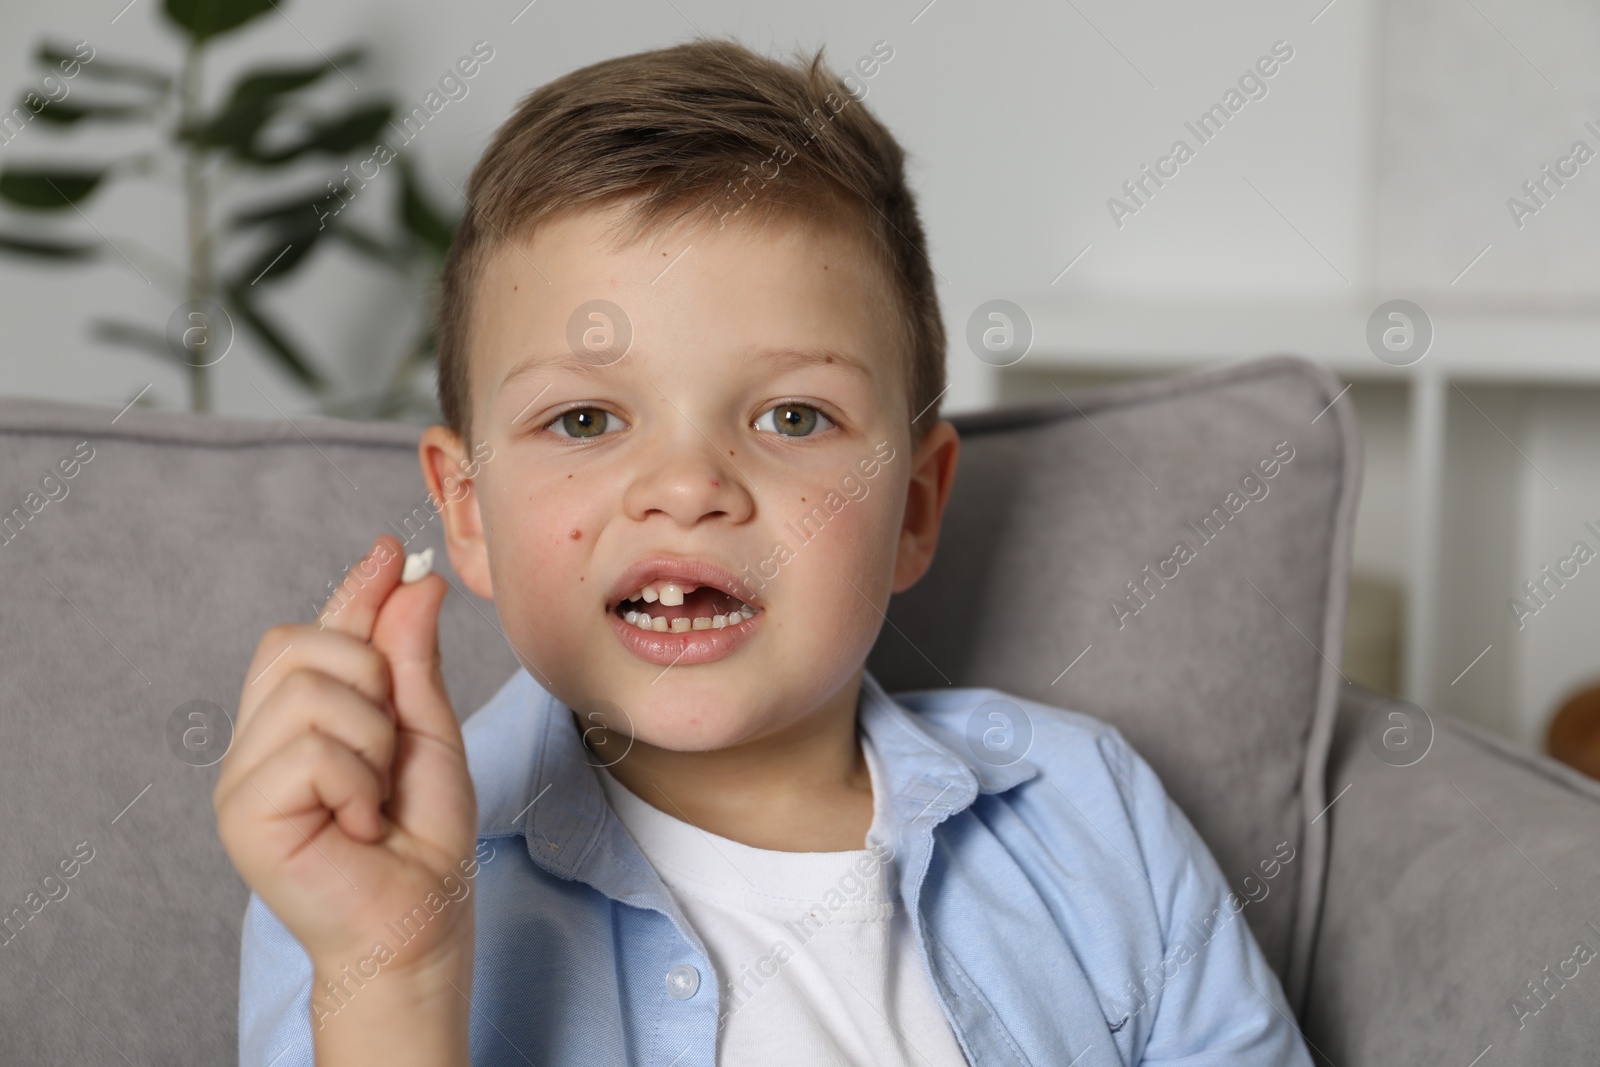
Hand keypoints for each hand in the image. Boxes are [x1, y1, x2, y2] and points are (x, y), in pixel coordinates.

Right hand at [214, 534, 478, 980]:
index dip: (354, 590)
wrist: (420, 919)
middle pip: (302, 643)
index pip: (315, 631)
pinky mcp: (242, 812)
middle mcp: (262, 738)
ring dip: (372, 743)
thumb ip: (410, 659)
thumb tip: (411, 577)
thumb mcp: (428, 731)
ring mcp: (244, 775)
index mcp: (301, 717)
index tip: (394, 551)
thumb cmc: (423, 837)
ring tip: (375, 799)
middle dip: (373, 680)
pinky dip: (358, 783)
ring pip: (313, 692)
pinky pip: (312, 749)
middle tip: (390, 752)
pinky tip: (359, 825)